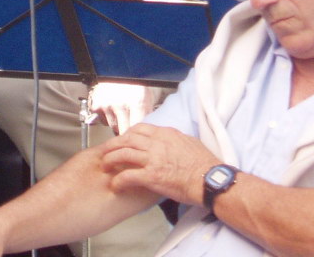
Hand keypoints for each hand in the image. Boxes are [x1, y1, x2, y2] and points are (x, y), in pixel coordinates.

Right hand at [89, 82, 161, 133]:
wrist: (117, 65)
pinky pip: (102, 120)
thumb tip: (149, 132)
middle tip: (131, 125)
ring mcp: (106, 104)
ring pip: (112, 126)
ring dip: (117, 123)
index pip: (137, 129)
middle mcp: (120, 104)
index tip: (139, 138)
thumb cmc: (136, 81)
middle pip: (123, 132)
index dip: (138, 135)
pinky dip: (107, 117)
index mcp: (137, 102)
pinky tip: (112, 108)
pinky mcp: (96, 104)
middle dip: (128, 131)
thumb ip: (148, 114)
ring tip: (122, 112)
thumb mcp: (149, 95)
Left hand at [99, 123, 216, 204]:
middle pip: (127, 139)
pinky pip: (128, 175)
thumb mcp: (189, 141)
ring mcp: (153, 159)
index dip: (127, 134)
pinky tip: (115, 184)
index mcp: (165, 133)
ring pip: (123, 153)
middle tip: (105, 151)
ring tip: (105, 165)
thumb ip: (174, 139)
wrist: (209, 179)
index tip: (122, 140)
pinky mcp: (151, 176)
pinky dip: (119, 180)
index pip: (139, 128)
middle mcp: (156, 143)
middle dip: (113, 144)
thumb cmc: (204, 163)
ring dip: (111, 159)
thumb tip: (168, 140)